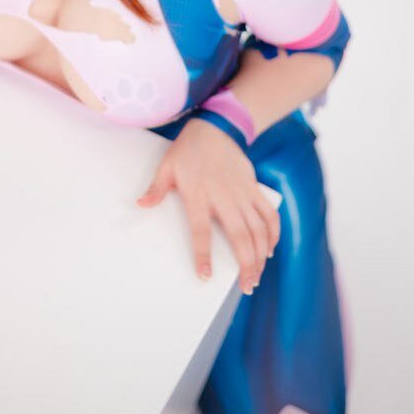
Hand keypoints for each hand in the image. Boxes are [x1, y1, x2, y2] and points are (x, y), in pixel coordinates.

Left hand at [136, 117, 279, 294]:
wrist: (216, 127)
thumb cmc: (188, 149)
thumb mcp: (167, 166)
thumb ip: (156, 188)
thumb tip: (141, 204)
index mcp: (198, 194)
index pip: (201, 231)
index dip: (203, 254)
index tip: (206, 275)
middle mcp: (224, 196)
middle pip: (240, 236)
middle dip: (246, 265)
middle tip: (247, 286)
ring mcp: (242, 193)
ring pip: (257, 229)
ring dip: (260, 255)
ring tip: (256, 276)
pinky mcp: (254, 188)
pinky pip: (268, 214)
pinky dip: (272, 233)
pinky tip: (269, 249)